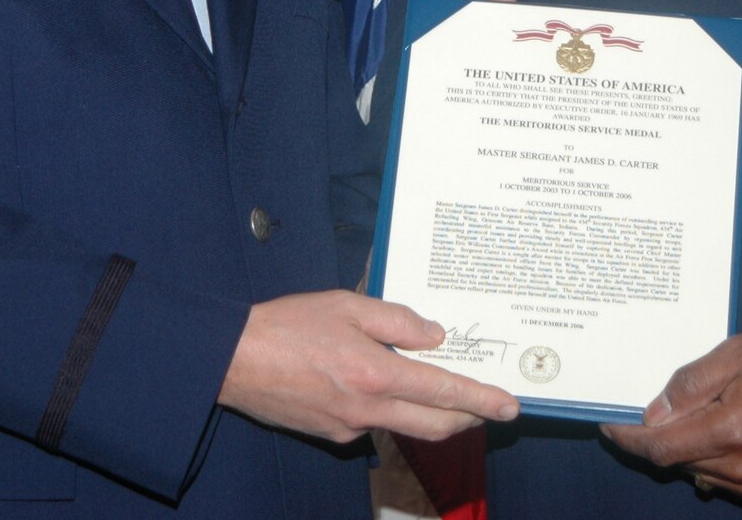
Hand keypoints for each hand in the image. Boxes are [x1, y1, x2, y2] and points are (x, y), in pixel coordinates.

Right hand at [218, 291, 520, 443]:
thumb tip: (434, 336)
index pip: (444, 393)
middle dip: (468, 417)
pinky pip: (372, 424)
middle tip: (490, 406)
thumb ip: (397, 321)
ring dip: (428, 411)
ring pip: (404, 425)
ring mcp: (349, 429)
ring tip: (434, 385)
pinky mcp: (331, 435)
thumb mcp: (347, 305)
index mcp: (376, 375)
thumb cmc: (286, 326)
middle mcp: (368, 410)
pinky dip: (384, 407)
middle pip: (435, 425)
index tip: (509, 406)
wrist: (232, 360)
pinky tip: (371, 383)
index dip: (482, 401)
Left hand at [601, 322, 741, 507]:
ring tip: (707, 407)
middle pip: (676, 461)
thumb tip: (653, 413)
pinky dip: (713, 457)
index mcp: (733, 429)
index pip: (661, 448)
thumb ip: (692, 384)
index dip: (629, 438)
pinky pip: (723, 480)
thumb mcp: (738, 352)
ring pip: (697, 471)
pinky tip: (725, 427)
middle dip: (661, 435)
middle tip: (660, 404)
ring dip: (689, 446)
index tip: (609, 426)